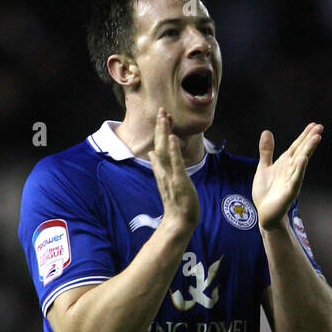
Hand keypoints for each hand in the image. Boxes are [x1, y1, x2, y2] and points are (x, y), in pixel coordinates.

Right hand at [149, 107, 199, 236]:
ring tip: (164, 117)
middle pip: (159, 145)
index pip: (159, 146)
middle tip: (161, 109)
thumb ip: (159, 166)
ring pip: (164, 151)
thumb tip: (152, 153)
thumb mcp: (167, 181)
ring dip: (164, 133)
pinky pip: (176, 164)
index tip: (163, 115)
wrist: (178, 223)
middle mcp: (163, 171)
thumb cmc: (176, 203)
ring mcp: (170, 176)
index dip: (160, 131)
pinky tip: (172, 137)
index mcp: (161, 170)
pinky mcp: (178, 182)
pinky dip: (173, 150)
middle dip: (160, 127)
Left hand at [253, 122, 322, 230]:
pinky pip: (296, 179)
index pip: (297, 146)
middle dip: (310, 139)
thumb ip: (266, 151)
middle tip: (320, 127)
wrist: (265, 214)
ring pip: (301, 162)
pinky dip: (300, 169)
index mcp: (285, 163)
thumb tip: (267, 131)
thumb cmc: (266, 192)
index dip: (304, 135)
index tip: (314, 124)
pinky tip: (303, 159)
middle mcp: (291, 170)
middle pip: (302, 151)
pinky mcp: (289, 192)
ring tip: (316, 137)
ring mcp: (291, 180)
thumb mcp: (263, 167)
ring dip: (308, 150)